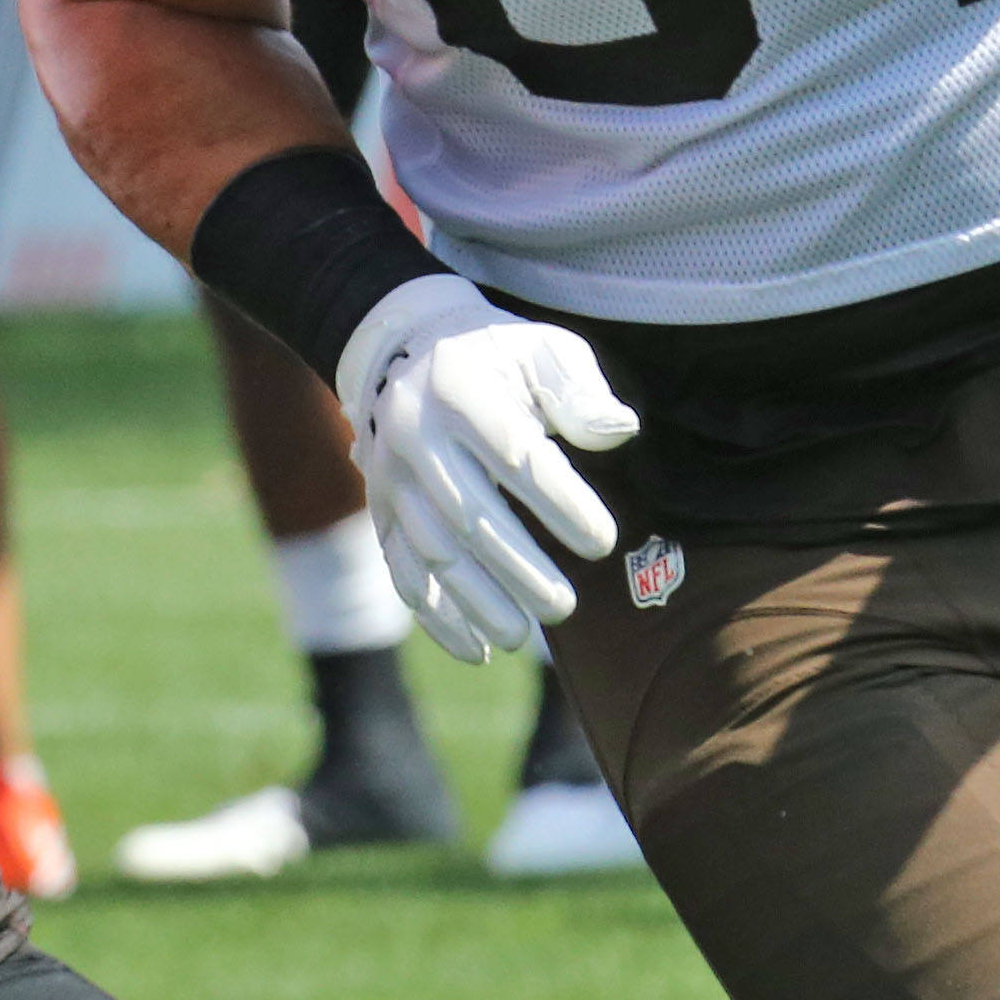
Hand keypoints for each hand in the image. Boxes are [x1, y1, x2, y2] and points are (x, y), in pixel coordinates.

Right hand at [335, 275, 638, 665]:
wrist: (408, 351)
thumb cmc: (500, 355)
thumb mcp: (545, 350)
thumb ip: (580, 391)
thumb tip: (620, 432)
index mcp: (461, 388)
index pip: (515, 456)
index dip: (560, 503)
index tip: (604, 541)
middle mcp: (414, 435)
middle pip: (468, 515)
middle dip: (518, 568)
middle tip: (566, 606)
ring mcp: (388, 477)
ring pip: (431, 552)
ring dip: (476, 601)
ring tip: (525, 636)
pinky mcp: (378, 511)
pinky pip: (401, 572)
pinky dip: (435, 616)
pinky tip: (477, 650)